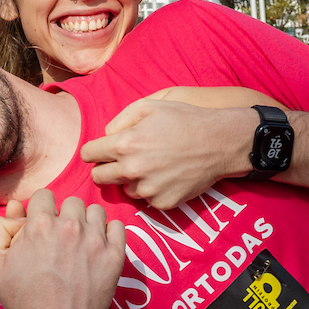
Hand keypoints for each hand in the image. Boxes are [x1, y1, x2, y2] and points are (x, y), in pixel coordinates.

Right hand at [0, 190, 125, 308]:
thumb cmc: (23, 300)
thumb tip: (14, 209)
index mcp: (39, 224)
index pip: (43, 196)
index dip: (41, 211)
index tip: (42, 227)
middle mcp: (69, 226)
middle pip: (70, 202)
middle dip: (64, 215)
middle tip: (60, 239)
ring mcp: (95, 240)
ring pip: (95, 211)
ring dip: (87, 222)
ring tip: (80, 243)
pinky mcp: (114, 254)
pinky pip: (118, 225)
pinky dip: (109, 232)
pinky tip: (98, 246)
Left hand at [81, 98, 271, 209]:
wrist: (219, 142)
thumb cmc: (184, 119)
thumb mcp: (150, 105)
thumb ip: (120, 119)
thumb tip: (106, 136)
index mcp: (125, 144)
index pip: (88, 154)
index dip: (93, 151)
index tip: (100, 151)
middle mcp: (132, 169)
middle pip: (99, 177)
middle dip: (105, 168)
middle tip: (121, 161)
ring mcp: (148, 189)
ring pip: (124, 189)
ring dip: (131, 180)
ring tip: (152, 166)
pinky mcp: (163, 203)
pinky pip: (147, 199)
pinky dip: (152, 190)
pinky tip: (166, 176)